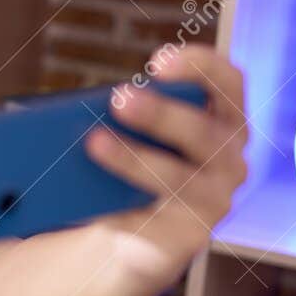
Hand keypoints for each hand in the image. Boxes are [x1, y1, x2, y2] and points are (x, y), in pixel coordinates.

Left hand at [83, 43, 248, 284]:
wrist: (132, 233)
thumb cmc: (133, 165)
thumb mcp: (131, 135)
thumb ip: (118, 121)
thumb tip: (66, 118)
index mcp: (222, 119)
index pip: (227, 82)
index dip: (199, 65)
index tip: (157, 60)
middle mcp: (230, 157)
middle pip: (205, 133)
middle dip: (160, 114)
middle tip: (118, 98)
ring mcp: (215, 198)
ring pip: (180, 177)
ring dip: (135, 158)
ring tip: (93, 142)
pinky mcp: (192, 234)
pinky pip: (160, 217)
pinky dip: (126, 203)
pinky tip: (97, 197)